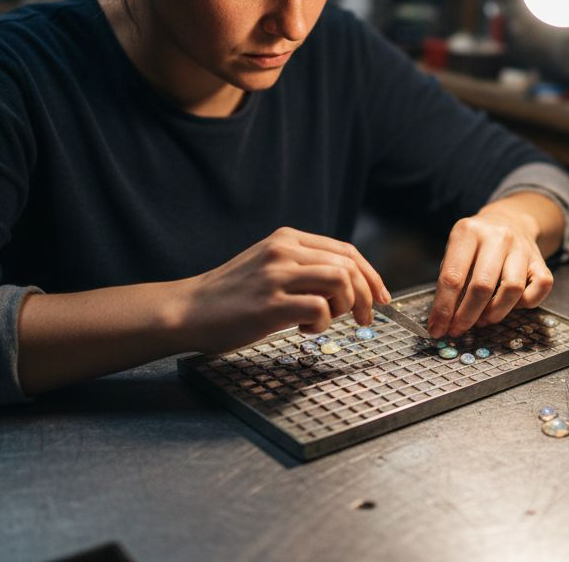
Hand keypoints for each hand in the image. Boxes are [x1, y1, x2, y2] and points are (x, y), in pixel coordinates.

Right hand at [183, 227, 389, 352]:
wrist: (186, 311)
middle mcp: (283, 250)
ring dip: (346, 306)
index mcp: (286, 238)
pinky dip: (323, 324)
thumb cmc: (230, 297)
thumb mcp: (268, 267)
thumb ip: (304, 268)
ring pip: (340, 281)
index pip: (346, 250)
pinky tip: (304, 331)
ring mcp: (276, 275)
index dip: (371, 275)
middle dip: (368, 295)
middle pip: (348, 264)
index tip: (381, 297)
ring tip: (330, 320)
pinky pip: (319, 309)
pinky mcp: (269, 304)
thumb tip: (349, 287)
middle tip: (366, 319)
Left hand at [426, 203, 555, 337]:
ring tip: (483, 319)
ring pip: (512, 289)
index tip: (437, 329)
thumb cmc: (477, 244)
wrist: (510, 220)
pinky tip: (510, 305)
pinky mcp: (540, 260)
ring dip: (495, 313)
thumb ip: (450, 280)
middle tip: (458, 329)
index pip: (452, 277)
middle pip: (482, 286)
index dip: (443, 309)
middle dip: (467, 316)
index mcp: (468, 232)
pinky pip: (539, 289)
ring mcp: (522, 248)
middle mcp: (497, 237)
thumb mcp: (456, 250)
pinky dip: (525, 304)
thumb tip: (442, 319)